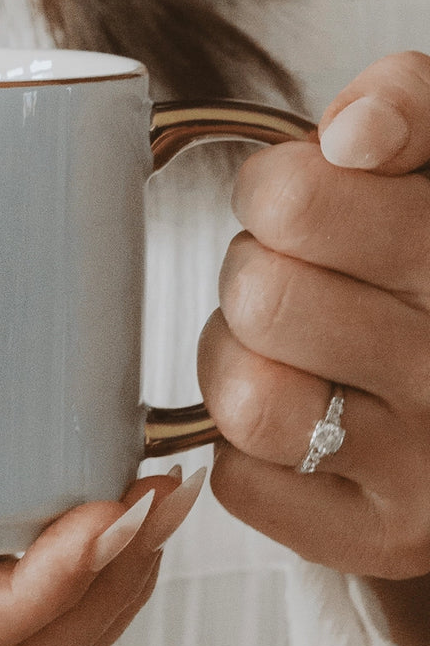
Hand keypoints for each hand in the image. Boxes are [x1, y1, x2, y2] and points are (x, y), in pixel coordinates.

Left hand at [198, 51, 429, 643]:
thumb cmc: (426, 267)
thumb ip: (413, 109)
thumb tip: (350, 132)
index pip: (294, 201)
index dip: (273, 189)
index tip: (298, 203)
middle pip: (260, 296)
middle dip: (252, 271)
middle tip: (293, 275)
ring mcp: (425, 468)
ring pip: (247, 398)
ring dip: (235, 360)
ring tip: (281, 347)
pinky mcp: (375, 537)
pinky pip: (240, 480)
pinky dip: (245, 446)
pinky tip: (299, 415)